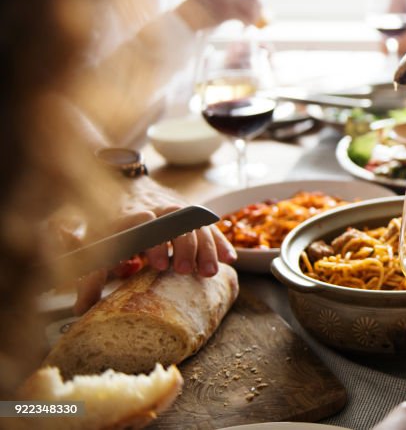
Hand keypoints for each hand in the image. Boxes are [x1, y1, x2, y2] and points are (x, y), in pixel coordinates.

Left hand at [74, 179, 236, 314]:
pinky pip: (211, 228)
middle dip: (183, 246)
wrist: (129, 191)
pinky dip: (221, 243)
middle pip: (177, 222)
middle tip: (183, 270)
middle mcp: (159, 211)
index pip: (145, 223)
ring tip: (209, 272)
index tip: (157, 263)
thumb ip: (89, 276)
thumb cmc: (112, 227)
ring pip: (197, 225)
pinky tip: (229, 259)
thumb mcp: (96, 248)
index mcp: (132, 216)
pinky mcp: (194, 219)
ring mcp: (180, 213)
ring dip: (206, 248)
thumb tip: (81, 308)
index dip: (154, 242)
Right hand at [175, 0, 262, 30]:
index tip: (254, 15)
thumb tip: (253, 9)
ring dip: (253, 18)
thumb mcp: (212, 3)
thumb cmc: (195, 17)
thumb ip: (230, 2)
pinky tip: (242, 29)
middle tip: (254, 22)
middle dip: (257, 10)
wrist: (178, 23)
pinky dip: (247, 23)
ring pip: (250, 6)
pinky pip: (242, 16)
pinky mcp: (222, 10)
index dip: (255, 3)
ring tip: (247, 27)